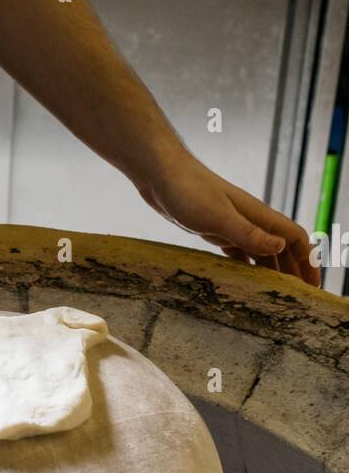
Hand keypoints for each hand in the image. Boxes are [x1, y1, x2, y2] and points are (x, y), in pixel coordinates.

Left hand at [138, 151, 319, 286]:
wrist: (160, 174)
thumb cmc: (188, 190)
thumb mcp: (218, 217)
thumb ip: (248, 233)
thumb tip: (281, 248)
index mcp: (257, 215)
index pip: (295, 238)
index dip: (307, 261)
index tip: (312, 285)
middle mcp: (250, 220)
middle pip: (281, 248)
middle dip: (292, 271)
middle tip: (298, 299)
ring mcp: (232, 225)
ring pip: (260, 252)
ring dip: (271, 272)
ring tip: (275, 296)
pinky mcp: (215, 229)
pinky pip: (238, 252)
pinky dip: (246, 267)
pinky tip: (245, 282)